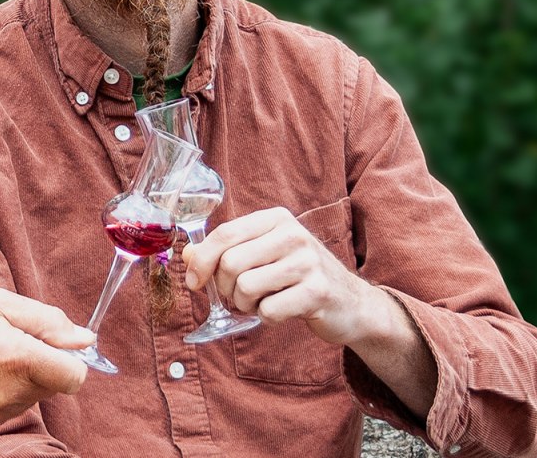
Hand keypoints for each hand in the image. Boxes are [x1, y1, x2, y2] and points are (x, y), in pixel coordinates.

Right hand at [0, 287, 92, 432]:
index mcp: (19, 360)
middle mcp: (9, 394)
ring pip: (29, 397)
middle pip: (51, 385)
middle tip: (2, 337)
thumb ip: (49, 322)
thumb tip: (85, 340)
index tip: (50, 343)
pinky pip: (6, 407)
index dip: (68, 357)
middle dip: (39, 362)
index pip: (75, 376)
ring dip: (18, 377)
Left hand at [181, 207, 387, 345]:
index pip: (225, 233)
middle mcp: (293, 234)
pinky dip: (267, 317)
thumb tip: (186, 254)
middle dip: (226, 288)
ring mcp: (308, 262)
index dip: (201, 261)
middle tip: (240, 295)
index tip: (194, 282)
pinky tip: (282, 311)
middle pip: (230, 263)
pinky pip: (268, 311)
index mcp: (276, 219)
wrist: (351, 303)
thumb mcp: (263, 255)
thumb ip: (224, 252)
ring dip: (246, 304)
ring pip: (246, 288)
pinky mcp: (317, 292)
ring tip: (263, 302)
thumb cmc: (299, 277)